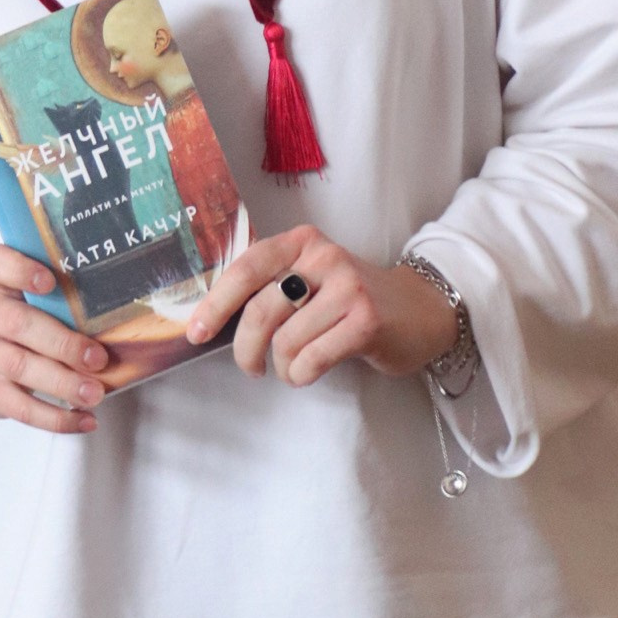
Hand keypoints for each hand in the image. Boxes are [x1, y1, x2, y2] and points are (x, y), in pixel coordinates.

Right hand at [0, 244, 109, 433]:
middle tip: (98, 359)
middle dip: (62, 343)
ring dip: (62, 383)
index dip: (18, 269)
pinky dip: (56, 418)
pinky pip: (21, 408)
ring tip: (96, 394)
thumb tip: (122, 314)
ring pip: (20, 367)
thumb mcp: (29, 299)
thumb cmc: (21, 321)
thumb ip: (62, 298)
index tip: (49, 281)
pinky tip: (85, 420)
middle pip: (18, 324)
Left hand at [183, 225, 457, 386]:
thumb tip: (213, 319)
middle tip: (250, 368)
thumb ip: (272, 288)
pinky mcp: (366, 320)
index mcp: (300, 242)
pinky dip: (301, 375)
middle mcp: (322, 257)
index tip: (195, 333)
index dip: (215, 304)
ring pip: (285, 341)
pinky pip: (312, 359)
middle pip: (260, 311)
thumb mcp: (311, 279)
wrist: (422, 310)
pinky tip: (309, 373)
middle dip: (245, 350)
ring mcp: (347, 287)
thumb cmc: (352, 301)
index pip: (246, 269)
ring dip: (282, 367)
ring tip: (295, 368)